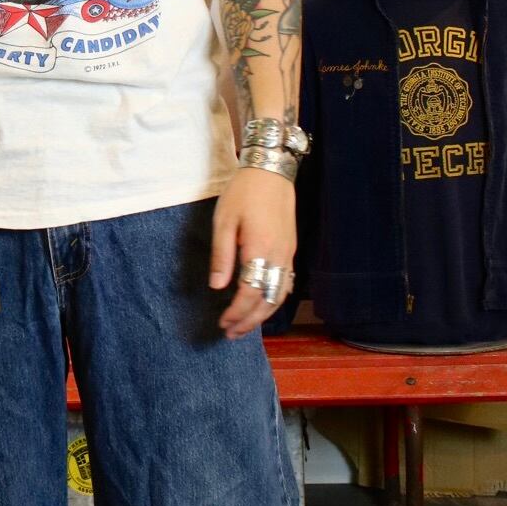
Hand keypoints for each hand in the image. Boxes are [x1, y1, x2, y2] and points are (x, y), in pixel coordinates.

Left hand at [209, 167, 296, 339]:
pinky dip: (274, 300)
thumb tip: (216, 287)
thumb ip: (221, 256)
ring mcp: (287, 254)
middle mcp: (279, 257)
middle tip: (231, 334)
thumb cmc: (243, 193)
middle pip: (267, 301)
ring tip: (245, 326)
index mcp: (260, 250)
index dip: (236, 313)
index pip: (249, 293)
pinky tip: (262, 305)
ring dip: (263, 315)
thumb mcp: (223, 221)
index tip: (222, 323)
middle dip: (249, 321)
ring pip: (280, 296)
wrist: (271, 171)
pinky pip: (286, 284)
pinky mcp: (290, 249)